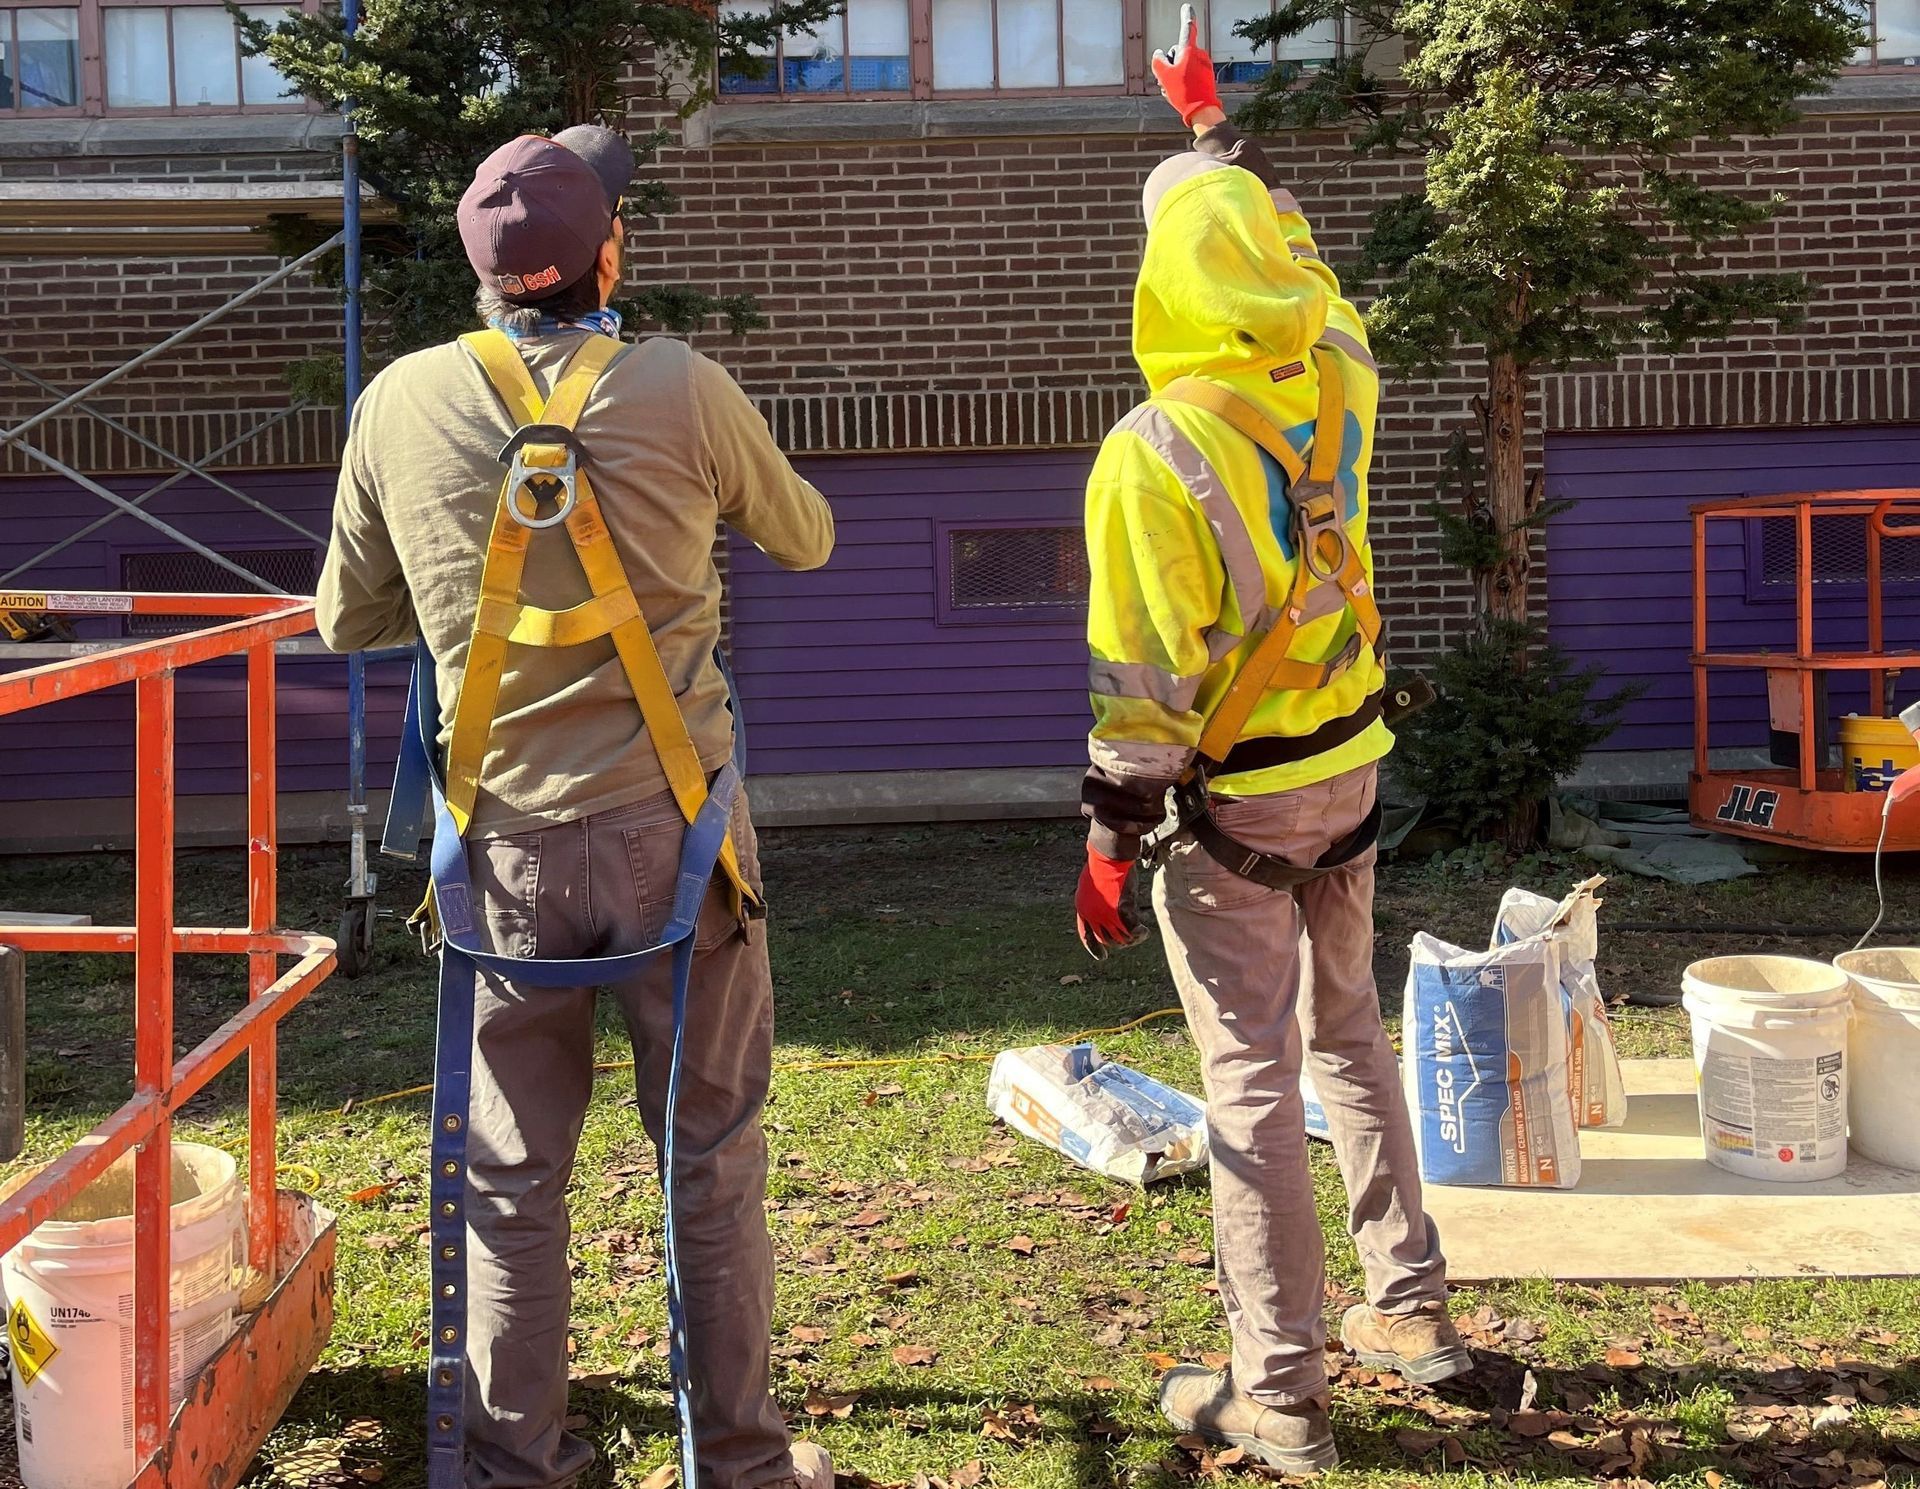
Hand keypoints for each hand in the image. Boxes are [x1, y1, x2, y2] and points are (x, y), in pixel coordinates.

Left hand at [1076, 843, 1143, 957]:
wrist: (1108, 856)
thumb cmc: (1101, 864)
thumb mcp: (1092, 884)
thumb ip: (1096, 898)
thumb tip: (1104, 906)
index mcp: (1082, 909)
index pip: (1086, 935)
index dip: (1094, 948)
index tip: (1102, 957)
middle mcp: (1092, 915)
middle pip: (1106, 939)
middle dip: (1118, 943)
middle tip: (1129, 941)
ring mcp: (1106, 914)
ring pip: (1120, 937)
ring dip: (1130, 939)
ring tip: (1138, 935)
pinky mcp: (1121, 910)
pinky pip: (1132, 929)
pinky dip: (1139, 933)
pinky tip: (1145, 932)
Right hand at [1152, 5, 1220, 128]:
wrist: (1203, 111)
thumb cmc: (1184, 92)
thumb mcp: (1163, 76)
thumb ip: (1158, 61)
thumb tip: (1159, 54)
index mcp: (1189, 50)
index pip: (1188, 28)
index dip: (1186, 16)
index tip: (1187, 6)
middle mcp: (1199, 55)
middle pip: (1178, 53)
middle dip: (1170, 64)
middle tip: (1168, 81)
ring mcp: (1204, 65)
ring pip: (1183, 65)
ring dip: (1175, 75)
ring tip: (1174, 90)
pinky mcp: (1206, 76)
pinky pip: (1190, 74)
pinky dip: (1183, 81)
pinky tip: (1181, 94)